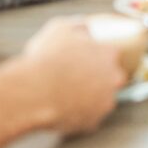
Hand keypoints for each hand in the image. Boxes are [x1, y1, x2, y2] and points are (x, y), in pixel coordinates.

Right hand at [23, 18, 125, 133]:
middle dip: (97, 78)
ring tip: (65, 95)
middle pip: (111, 78)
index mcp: (109, 53)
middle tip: (75, 78)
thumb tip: (84, 27)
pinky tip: (62, 109)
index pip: (111, 53)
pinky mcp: (93, 121)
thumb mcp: (60, 28)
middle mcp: (113, 78)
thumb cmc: (46, 58)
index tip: (84, 59)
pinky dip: (78, 115)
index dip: (96, 56)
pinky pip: (88, 118)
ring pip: (101, 99)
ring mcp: (105, 101)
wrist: (34, 91)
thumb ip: (78, 25)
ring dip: (88, 97)